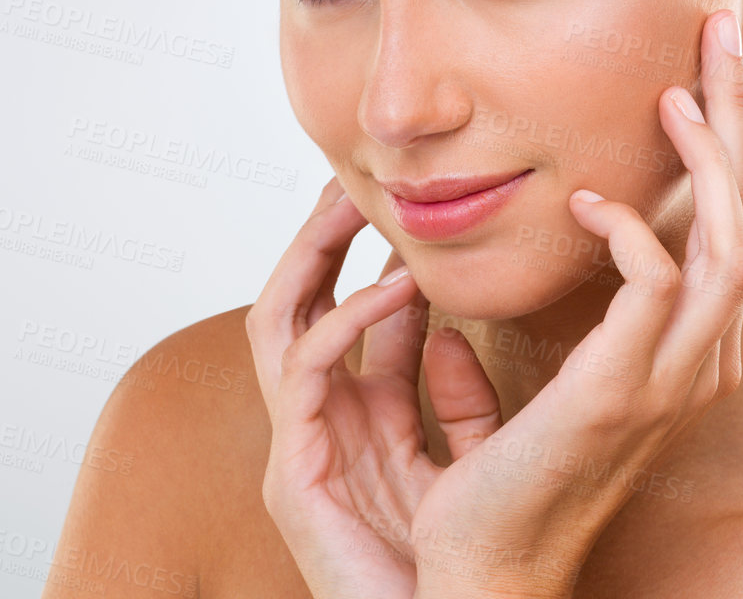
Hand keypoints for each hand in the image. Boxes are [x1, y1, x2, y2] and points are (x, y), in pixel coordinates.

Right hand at [244, 178, 436, 598]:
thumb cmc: (460, 560)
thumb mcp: (466, 456)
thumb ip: (459, 399)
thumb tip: (449, 329)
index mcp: (360, 423)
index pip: (354, 320)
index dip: (373, 257)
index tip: (407, 206)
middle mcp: (320, 427)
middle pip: (298, 304)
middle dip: (322, 237)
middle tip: (357, 181)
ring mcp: (299, 447)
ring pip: (276, 320)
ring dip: (313, 256)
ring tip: (354, 205)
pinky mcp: (292, 473)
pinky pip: (301, 372)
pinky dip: (344, 320)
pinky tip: (394, 289)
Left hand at [245, 7, 742, 598]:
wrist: (484, 568)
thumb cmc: (510, 470)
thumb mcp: (557, 366)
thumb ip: (579, 301)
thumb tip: (562, 220)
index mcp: (683, 350)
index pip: (736, 224)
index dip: (729, 144)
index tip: (701, 71)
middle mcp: (697, 359)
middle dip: (741, 118)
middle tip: (721, 33)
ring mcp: (670, 378)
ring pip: (736, 240)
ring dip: (712, 157)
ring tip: (675, 90)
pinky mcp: (622, 389)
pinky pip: (662, 282)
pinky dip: (632, 228)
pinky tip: (586, 199)